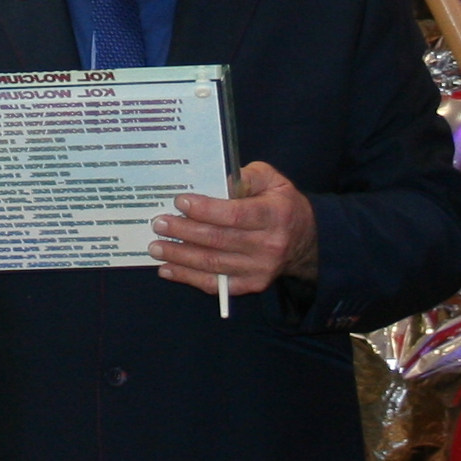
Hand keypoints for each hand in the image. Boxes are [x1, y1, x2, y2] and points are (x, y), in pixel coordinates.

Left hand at [149, 161, 316, 297]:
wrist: (304, 240)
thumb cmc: (280, 203)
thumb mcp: (272, 179)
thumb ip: (247, 176)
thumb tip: (219, 181)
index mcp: (274, 215)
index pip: (235, 215)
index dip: (205, 210)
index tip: (180, 202)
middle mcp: (269, 245)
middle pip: (219, 240)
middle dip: (184, 232)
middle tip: (160, 223)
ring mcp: (259, 269)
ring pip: (213, 264)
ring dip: (180, 256)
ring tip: (156, 246)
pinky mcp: (251, 285)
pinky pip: (216, 284)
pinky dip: (188, 278)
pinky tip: (168, 269)